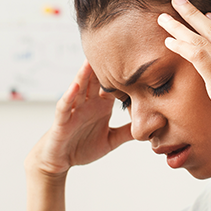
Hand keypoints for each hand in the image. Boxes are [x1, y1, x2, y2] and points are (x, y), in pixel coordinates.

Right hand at [27, 60, 132, 175]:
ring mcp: (74, 110)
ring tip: (91, 59)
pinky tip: (75, 86)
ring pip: (79, 88)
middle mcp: (88, 104)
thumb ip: (127, 132)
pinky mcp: (62, 121)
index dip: (124, 75)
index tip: (137, 61)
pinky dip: (69, 95)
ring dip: (84, 74)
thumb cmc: (83, 147)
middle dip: (104, 66)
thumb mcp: (111, 140)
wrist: (60, 160)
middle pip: (96, 81)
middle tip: (115, 49)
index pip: (113, 86)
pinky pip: (64, 106)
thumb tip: (150, 127)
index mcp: (101, 106)